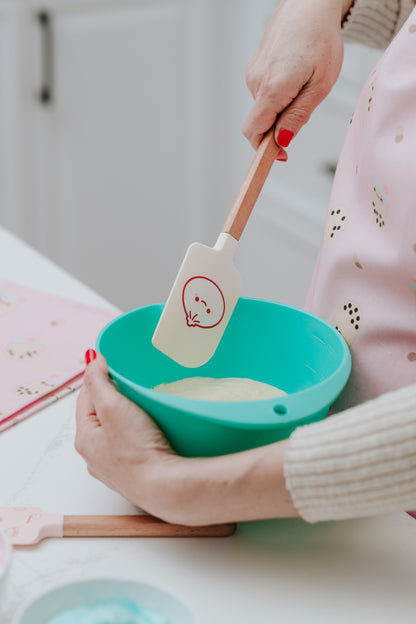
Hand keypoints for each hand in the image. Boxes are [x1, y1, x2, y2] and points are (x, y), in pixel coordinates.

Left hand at [75, 352, 297, 524]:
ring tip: (145, 405)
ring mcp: (116, 468)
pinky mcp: (136, 475)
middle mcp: (96, 457)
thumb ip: (99, 381)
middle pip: (101, 415)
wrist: (167, 488)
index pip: (85, 397)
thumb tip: (92, 361)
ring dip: (128, 417)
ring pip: (117, 432)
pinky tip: (154, 431)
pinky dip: (140, 434)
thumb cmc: (138, 450)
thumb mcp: (113, 406)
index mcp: (85, 439)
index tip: (115, 365)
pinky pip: (133, 446)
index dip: (99, 378)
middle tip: (132, 384)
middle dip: (114, 397)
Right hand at [242, 0, 352, 153]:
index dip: (264, 150)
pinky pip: (264, 94)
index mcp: (272, 88)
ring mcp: (252, 74)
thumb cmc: (320, 40)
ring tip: (303, 85)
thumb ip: (298, 116)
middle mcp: (255, 82)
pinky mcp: (254, 69)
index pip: (254, 132)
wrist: (309, 5)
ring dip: (281, 110)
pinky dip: (278, 96)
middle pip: (261, 123)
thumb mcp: (319, 85)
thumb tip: (281, 141)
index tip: (280, 157)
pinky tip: (294, 77)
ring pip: (264, 109)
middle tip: (305, 110)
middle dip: (279, 127)